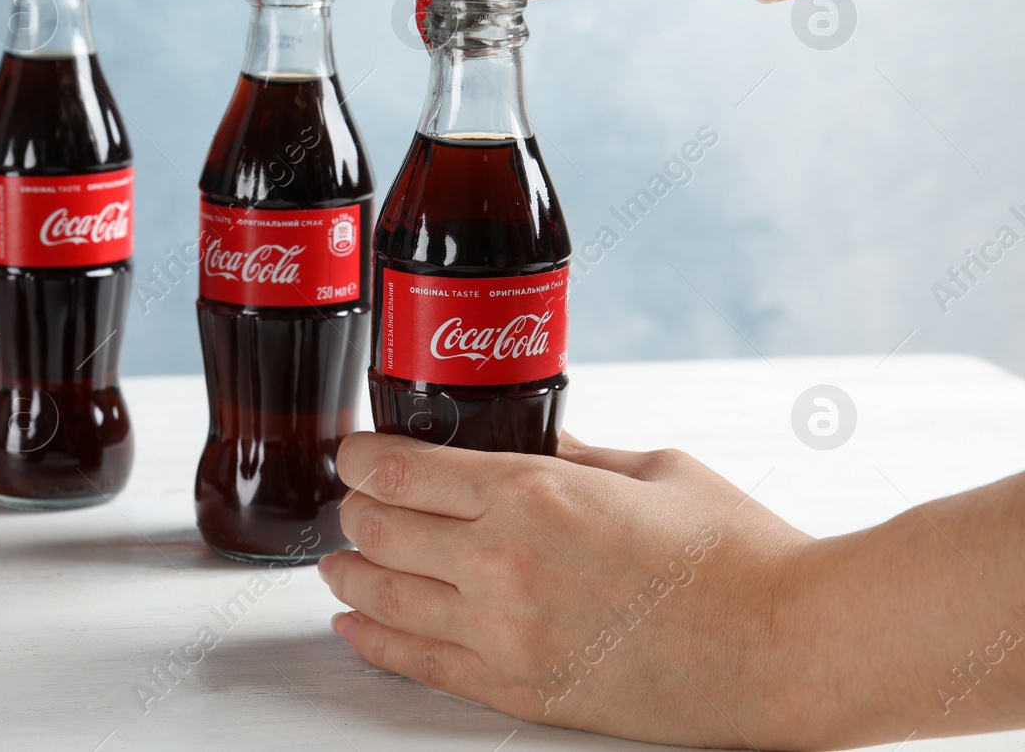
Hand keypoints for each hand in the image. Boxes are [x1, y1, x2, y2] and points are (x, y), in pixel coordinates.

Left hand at [322, 431, 1024, 747]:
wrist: (791, 645)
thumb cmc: (736, 553)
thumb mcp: (649, 468)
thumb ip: (572, 453)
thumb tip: (534, 439)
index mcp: (531, 492)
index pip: (399, 470)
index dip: (359, 456)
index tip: (354, 451)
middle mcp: (502, 562)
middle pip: (379, 528)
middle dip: (355, 509)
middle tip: (355, 500)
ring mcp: (505, 634)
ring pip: (384, 596)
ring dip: (350, 571)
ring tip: (339, 561)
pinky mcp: (520, 690)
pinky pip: (418, 664)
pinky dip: (373, 640)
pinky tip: (355, 624)